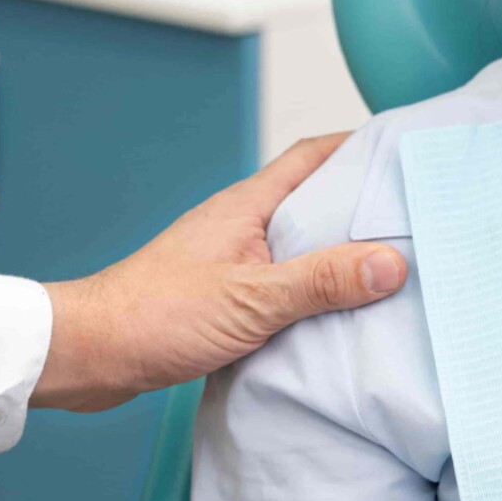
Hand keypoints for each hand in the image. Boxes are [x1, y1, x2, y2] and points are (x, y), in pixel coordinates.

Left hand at [31, 134, 406, 411]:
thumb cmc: (156, 316)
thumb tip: (391, 262)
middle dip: (359, 203)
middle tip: (411, 216)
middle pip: (311, 199)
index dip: (358, 146)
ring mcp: (229, 257)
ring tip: (386, 268)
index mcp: (248, 206)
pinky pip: (279, 279)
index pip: (312, 156)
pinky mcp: (220, 292)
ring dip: (335, 251)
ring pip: (296, 243)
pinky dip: (309, 288)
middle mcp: (240, 223)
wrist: (90, 353)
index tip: (402, 150)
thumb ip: (322, 281)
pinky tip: (331, 315)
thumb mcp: (253, 300)